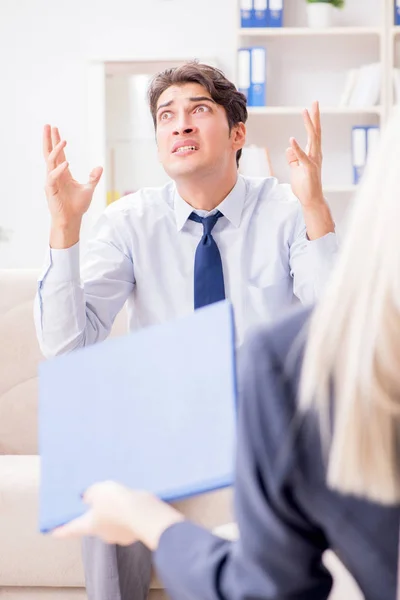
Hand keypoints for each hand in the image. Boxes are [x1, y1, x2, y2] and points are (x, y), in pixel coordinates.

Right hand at [43, 125, 102, 228]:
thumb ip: (93, 178)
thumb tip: (99, 167)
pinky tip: (66, 163)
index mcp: (63, 173)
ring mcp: (52, 181)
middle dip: (49, 139)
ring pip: (50, 161)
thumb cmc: (77, 206)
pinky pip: (52, 176)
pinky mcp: (51, 190)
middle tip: (48, 125)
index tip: (55, 129)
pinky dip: (59, 169)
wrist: (72, 219)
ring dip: (56, 150)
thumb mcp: (88, 189)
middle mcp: (55, 174)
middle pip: (50, 153)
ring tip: (63, 140)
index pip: (59, 154)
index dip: (57, 142)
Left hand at [52, 481, 184, 549]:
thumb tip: (89, 498)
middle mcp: (102, 534)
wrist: (146, 515)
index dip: (60, 529)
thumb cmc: (119, 503)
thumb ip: (91, 493)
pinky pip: (127, 521)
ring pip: (112, 522)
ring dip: (114, 512)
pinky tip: (132, 502)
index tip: (52, 531)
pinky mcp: (133, 532)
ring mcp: (119, 535)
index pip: (70, 529)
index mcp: (89, 526)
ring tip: (119, 496)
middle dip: (94, 513)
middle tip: (96, 500)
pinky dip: (128, 513)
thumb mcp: (100, 490)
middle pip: (93, 524)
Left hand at [286, 101, 323, 207]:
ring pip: (312, 139)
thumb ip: (293, 158)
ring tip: (305, 112)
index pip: (313, 134)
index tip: (311, 107)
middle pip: (315, 132)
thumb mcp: (296, 169)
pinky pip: (302, 157)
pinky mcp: (308, 169)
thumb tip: (289, 148)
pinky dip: (297, 148)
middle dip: (314, 117)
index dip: (312, 121)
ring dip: (308, 125)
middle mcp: (315, 154)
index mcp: (313, 153)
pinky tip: (292, 139)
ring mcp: (313, 161)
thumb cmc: (305, 186)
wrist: (311, 200)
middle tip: (315, 102)